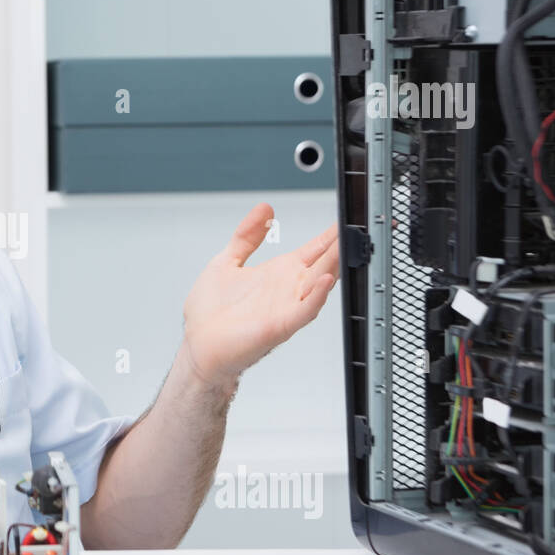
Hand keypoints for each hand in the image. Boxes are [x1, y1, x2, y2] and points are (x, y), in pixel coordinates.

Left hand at [181, 202, 338, 388]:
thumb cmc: (210, 312)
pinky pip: (304, 311)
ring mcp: (286, 308)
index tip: (348, 218)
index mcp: (278, 273)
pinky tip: (326, 281)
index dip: (331, 234)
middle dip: (342, 246)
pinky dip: (316, 297)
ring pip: (319, 283)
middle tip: (357, 228)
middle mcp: (287, 289)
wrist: (197, 344)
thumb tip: (264, 209)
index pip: (314, 249)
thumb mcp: (227, 261)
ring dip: (334, 265)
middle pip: (324, 263)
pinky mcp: (279, 326)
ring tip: (347, 246)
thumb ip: (247, 236)